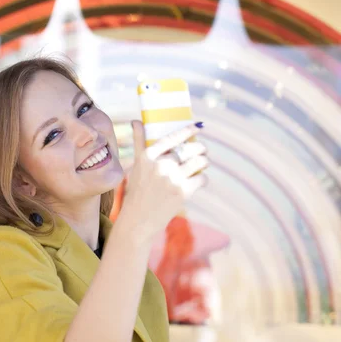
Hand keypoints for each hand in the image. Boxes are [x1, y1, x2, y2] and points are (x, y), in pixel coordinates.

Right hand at [117, 120, 208, 241]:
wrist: (138, 220)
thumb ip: (138, 142)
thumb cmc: (138, 191)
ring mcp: (172, 179)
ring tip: (202, 164)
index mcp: (148, 156)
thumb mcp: (136, 165)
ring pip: (199, 161)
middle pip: (190, 149)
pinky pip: (202, 178)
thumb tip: (136, 121)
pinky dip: (203, 178)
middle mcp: (160, 165)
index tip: (198, 126)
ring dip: (204, 162)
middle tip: (202, 151)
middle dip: (200, 148)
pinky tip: (198, 180)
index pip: (172, 137)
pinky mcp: (182, 192)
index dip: (188, 130)